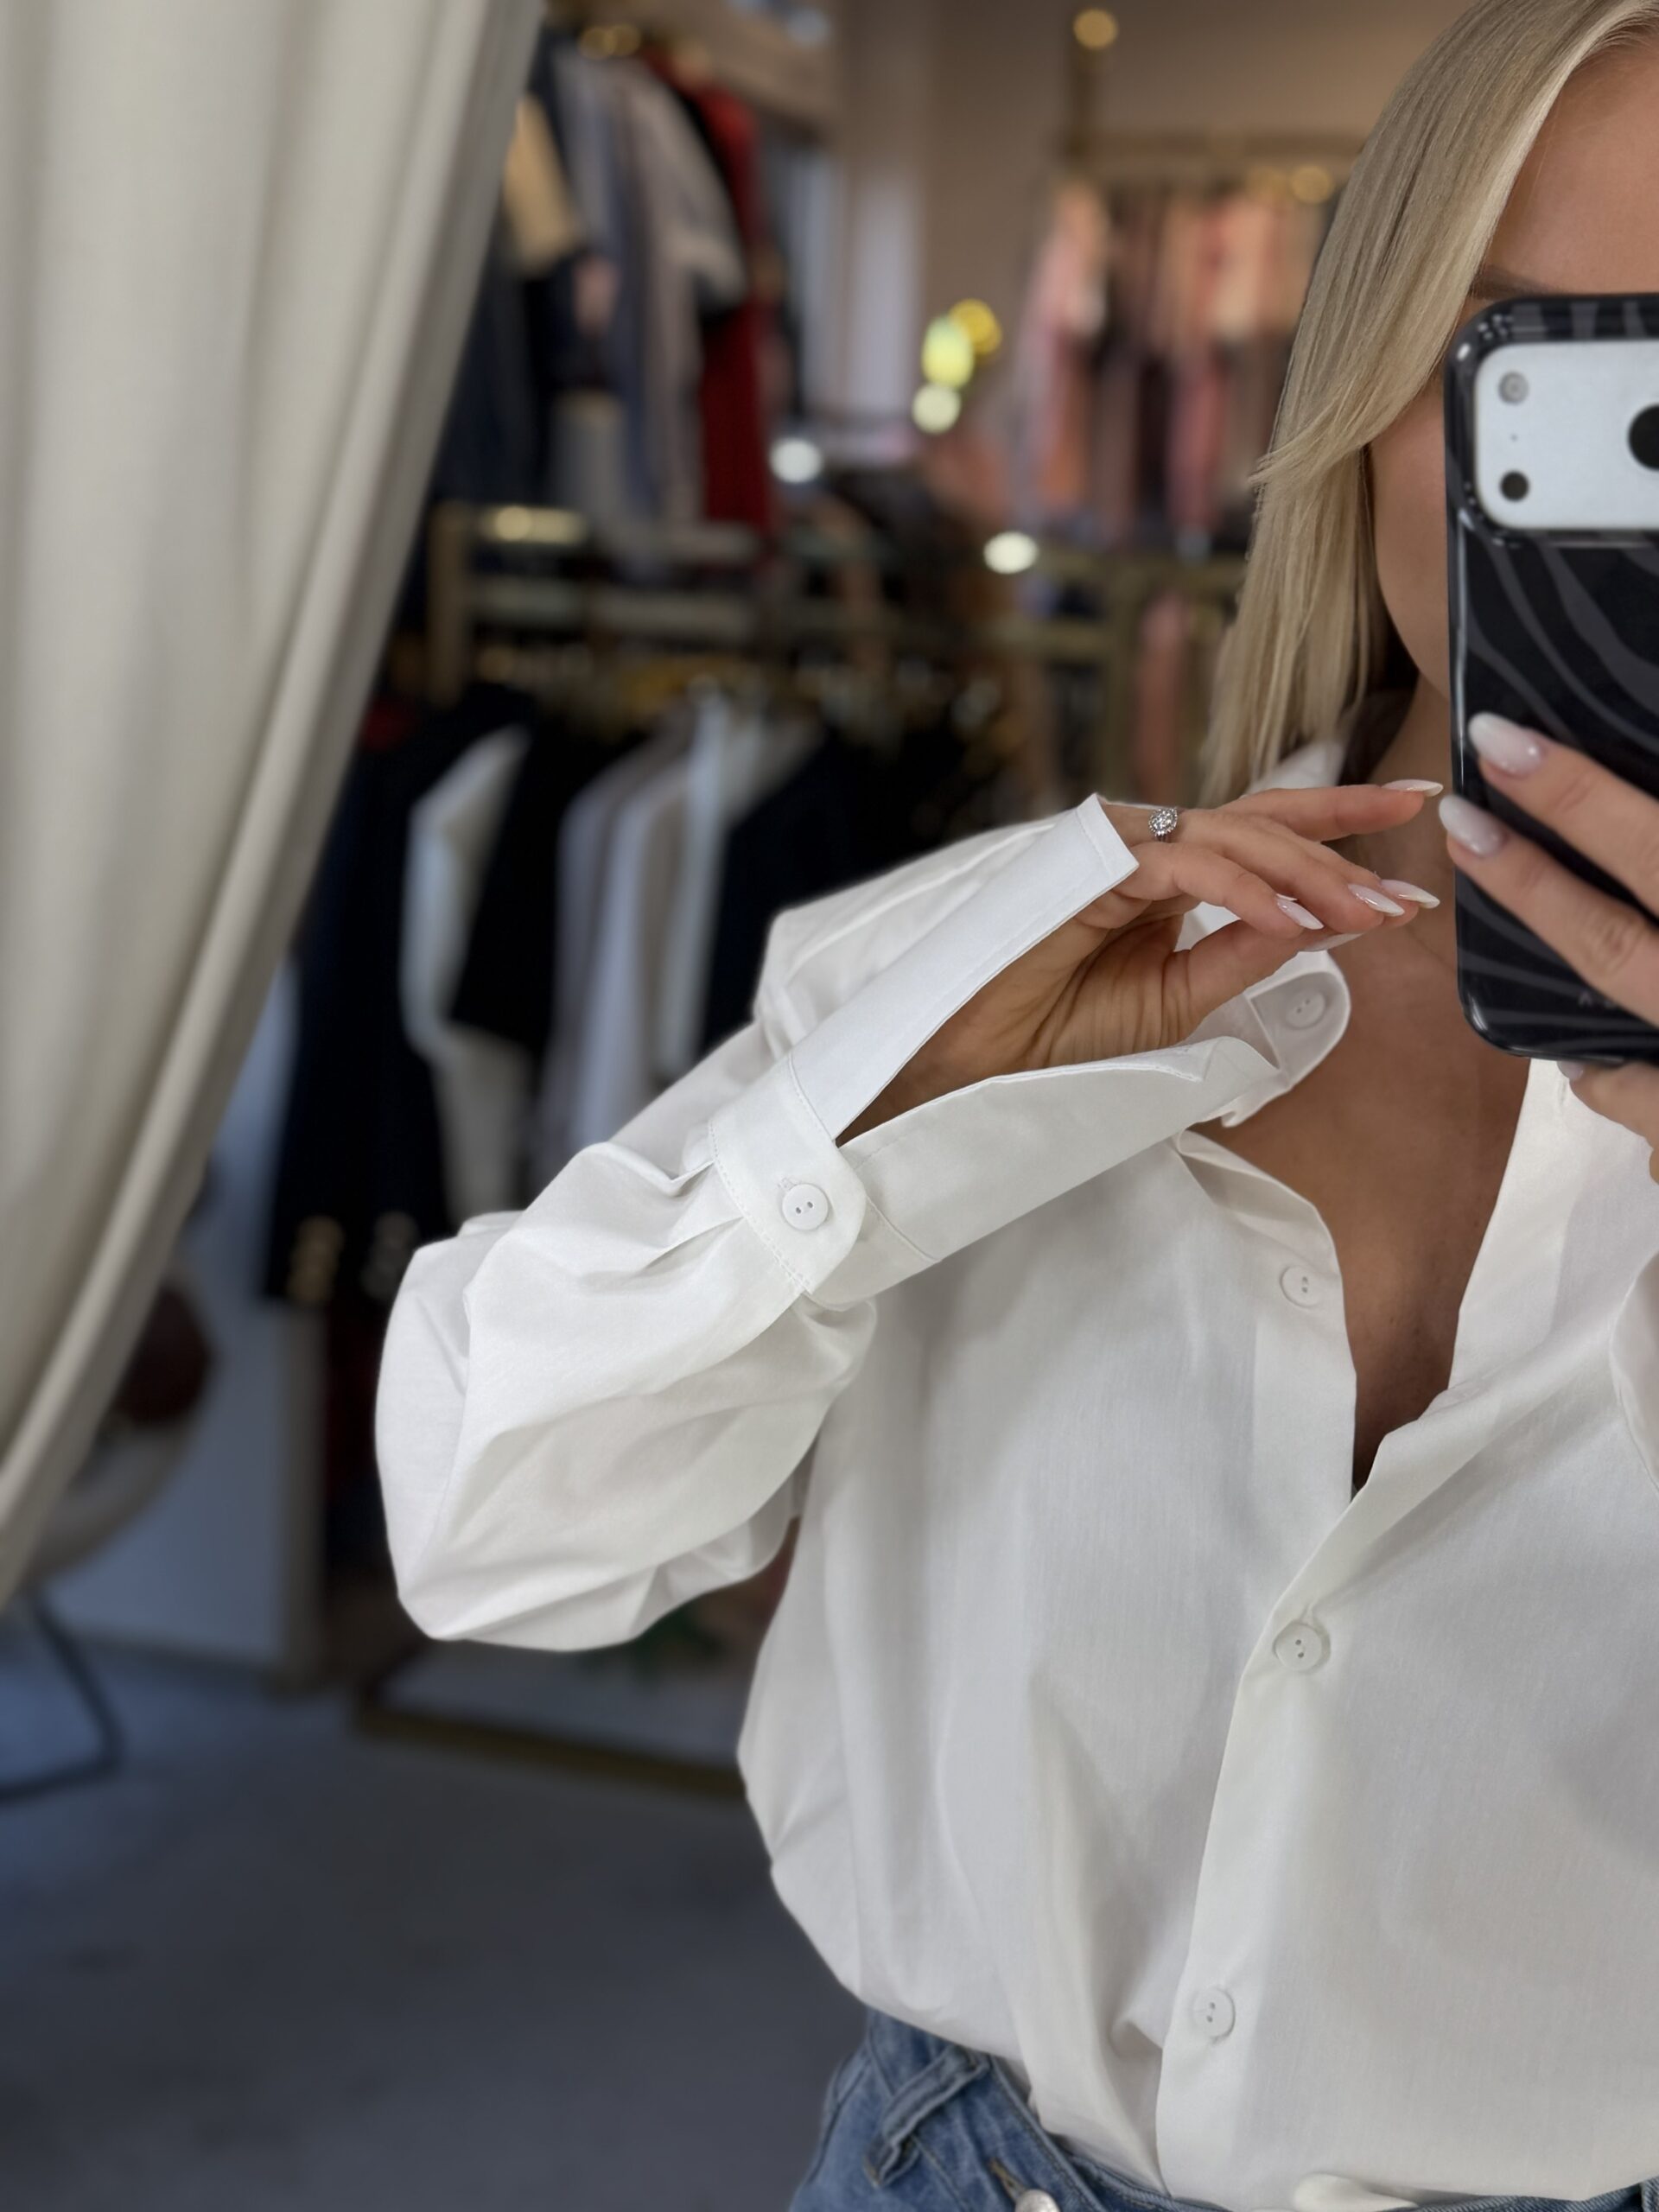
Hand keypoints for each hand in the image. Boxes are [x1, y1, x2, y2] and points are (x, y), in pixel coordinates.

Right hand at [841, 783, 1438, 1142]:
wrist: (979, 1071)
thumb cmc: (1060, 1039)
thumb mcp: (1181, 997)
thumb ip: (1247, 950)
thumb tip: (1330, 918)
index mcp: (1169, 874)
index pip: (1266, 832)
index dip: (1340, 823)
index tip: (1417, 817)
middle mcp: (1147, 847)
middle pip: (1263, 820)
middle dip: (1345, 839)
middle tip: (1412, 870)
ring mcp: (1117, 848)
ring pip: (1234, 837)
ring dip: (1307, 876)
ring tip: (1368, 916)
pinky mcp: (1092, 866)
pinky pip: (1186, 867)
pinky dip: (1245, 894)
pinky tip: (1293, 924)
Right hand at [1442, 713, 1658, 1175]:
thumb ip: (1652, 1109)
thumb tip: (1582, 1066)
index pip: (1603, 941)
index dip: (1528, 885)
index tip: (1465, 828)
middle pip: (1658, 859)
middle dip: (1576, 800)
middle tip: (1500, 733)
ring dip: (1646, 783)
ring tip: (1609, 710)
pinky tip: (1655, 787)